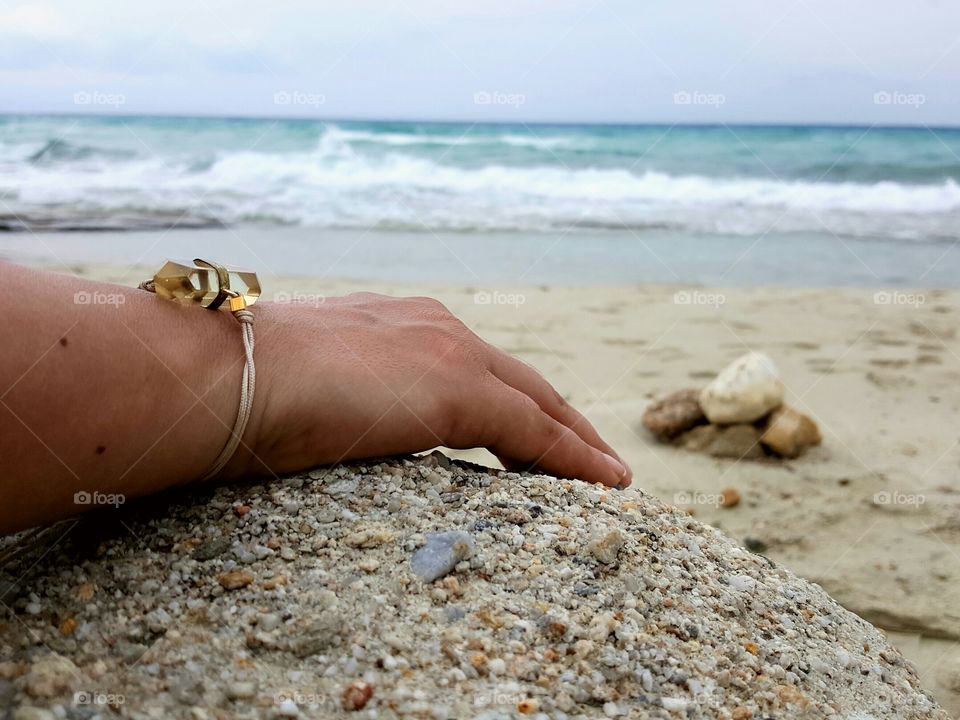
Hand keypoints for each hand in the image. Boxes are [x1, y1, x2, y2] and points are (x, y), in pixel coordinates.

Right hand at [231, 293, 630, 487]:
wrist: (220, 372)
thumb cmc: (237, 387)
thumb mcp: (302, 386)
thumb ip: (335, 396)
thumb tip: (331, 423)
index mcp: (398, 324)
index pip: (475, 366)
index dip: (511, 400)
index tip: (532, 430)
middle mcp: (433, 326)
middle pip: (521, 379)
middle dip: (559, 418)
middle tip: (590, 455)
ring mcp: (449, 353)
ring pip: (538, 403)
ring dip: (576, 441)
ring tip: (605, 475)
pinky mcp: (459, 391)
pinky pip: (537, 433)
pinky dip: (576, 460)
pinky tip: (607, 484)